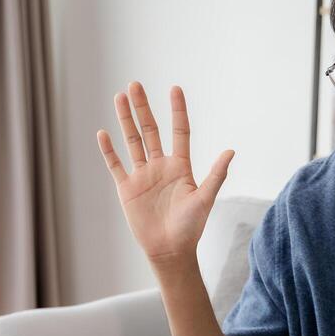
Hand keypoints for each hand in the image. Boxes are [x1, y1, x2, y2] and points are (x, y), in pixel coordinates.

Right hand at [97, 82, 234, 267]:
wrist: (170, 250)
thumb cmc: (191, 227)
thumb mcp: (205, 199)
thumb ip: (216, 174)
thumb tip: (231, 151)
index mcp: (180, 166)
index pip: (178, 131)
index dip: (177, 110)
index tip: (174, 89)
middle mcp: (160, 166)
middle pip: (149, 130)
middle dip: (142, 108)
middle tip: (135, 84)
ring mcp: (142, 175)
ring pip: (131, 141)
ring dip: (125, 120)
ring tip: (119, 97)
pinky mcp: (127, 188)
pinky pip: (116, 165)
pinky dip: (109, 150)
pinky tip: (103, 133)